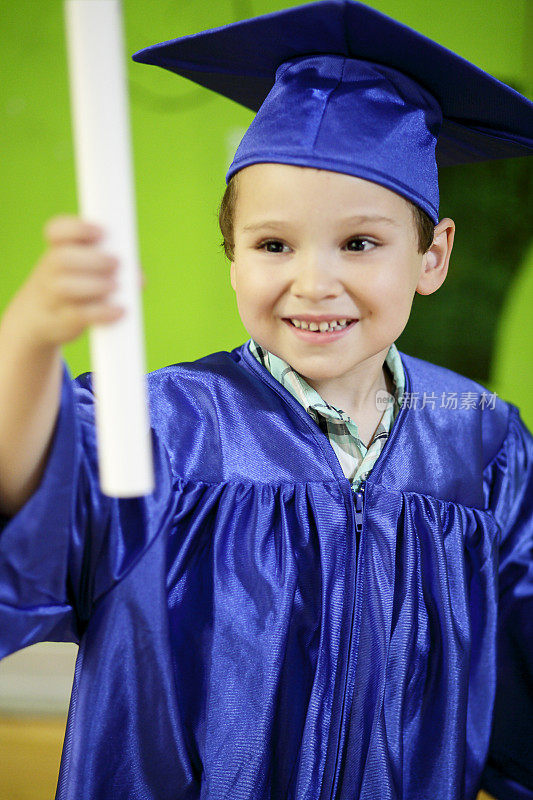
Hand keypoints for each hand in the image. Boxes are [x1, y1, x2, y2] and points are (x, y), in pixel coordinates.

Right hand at [10, 215, 125, 347]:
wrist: (39, 320)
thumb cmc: (72, 288)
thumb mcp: (85, 270)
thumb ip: (113, 267)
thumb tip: (139, 277)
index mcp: (58, 249)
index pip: (56, 231)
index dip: (77, 229)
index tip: (100, 232)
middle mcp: (50, 270)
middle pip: (62, 258)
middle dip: (94, 260)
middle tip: (116, 263)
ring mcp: (52, 296)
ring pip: (66, 287)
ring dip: (96, 285)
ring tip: (116, 286)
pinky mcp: (62, 320)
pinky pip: (78, 315)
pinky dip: (101, 312)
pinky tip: (119, 310)